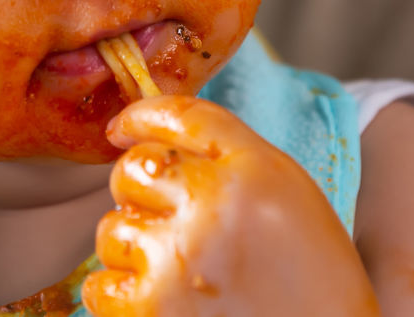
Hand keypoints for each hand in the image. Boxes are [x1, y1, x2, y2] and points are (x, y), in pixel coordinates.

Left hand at [82, 96, 380, 316]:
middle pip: (132, 170)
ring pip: (111, 229)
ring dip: (130, 247)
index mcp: (254, 170)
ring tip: (172, 270)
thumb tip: (162, 145)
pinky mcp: (152, 310)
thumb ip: (235, 162)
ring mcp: (178, 258)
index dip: (141, 115)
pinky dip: (116, 294)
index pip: (181, 116)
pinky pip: (99, 285)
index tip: (122, 127)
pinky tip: (155, 300)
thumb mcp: (294, 198)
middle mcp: (212, 203)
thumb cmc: (314, 281)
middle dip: (138, 191)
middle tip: (164, 219)